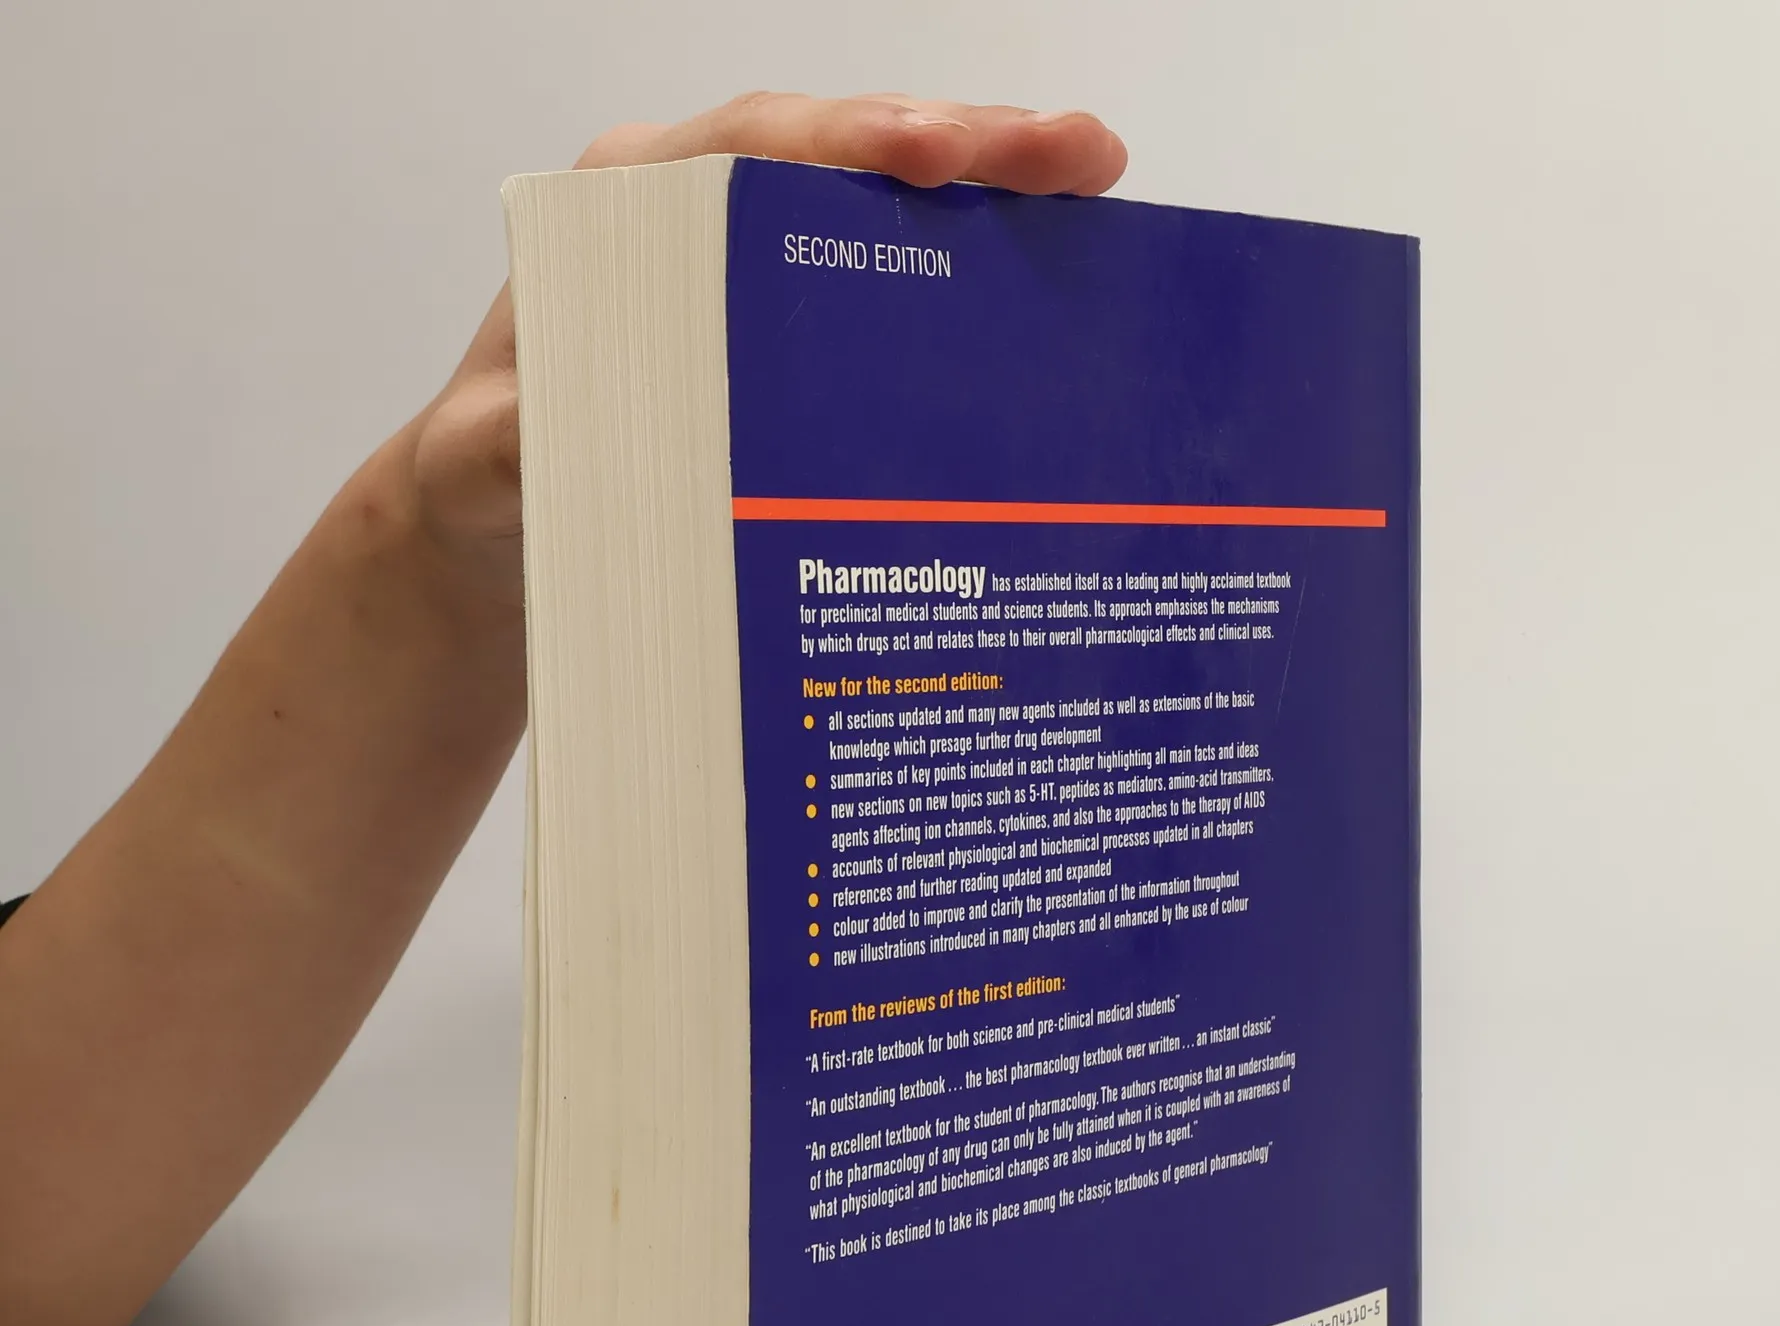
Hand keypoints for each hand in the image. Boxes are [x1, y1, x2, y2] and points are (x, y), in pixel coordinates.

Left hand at [410, 93, 1129, 612]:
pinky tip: (1055, 271)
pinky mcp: (799, 328)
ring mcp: (762, 268)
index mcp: (626, 213)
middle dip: (967, 144)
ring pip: (890, 205)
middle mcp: (703, 217)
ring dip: (994, 193)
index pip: (754, 149)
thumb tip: (544, 433)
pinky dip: (976, 267)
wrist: (506, 526)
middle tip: (1078, 153)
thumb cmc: (491, 477)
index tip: (928, 156)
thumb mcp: (480, 465)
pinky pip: (899, 278)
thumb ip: (506, 445)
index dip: (848, 144)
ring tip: (1096, 182)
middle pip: (848, 154)